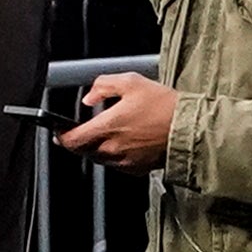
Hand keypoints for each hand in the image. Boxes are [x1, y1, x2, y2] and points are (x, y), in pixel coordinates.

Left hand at [63, 72, 178, 170]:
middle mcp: (112, 148)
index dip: (60, 134)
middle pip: (81, 150)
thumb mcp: (133, 82)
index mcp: (107, 127)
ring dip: (95, 147)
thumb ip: (104, 85)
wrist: (192, 129)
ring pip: (98, 157)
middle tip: (80, 129)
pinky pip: (115, 163)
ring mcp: (123, 161)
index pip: (70, 139)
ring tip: (107, 133)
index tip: (59, 128)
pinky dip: (113, 154)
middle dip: (78, 140)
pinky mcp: (136, 168)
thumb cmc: (166, 106)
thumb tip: (89, 97)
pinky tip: (125, 141)